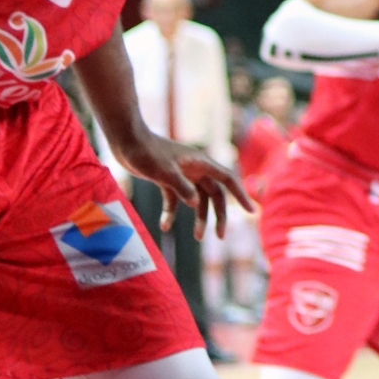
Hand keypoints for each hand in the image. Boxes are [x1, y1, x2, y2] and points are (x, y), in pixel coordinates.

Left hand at [119, 131, 254, 240]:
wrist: (127, 140)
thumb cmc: (147, 153)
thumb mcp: (164, 172)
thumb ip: (181, 187)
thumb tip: (195, 204)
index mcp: (201, 163)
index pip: (228, 180)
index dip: (241, 196)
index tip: (251, 212)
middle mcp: (195, 169)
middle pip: (215, 194)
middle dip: (218, 215)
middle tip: (220, 237)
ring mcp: (182, 174)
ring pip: (198, 199)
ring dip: (199, 217)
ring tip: (197, 237)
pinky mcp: (167, 179)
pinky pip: (176, 199)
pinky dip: (172, 212)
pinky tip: (164, 226)